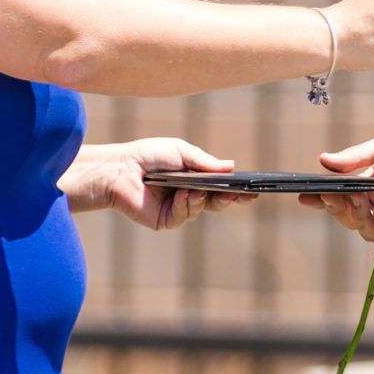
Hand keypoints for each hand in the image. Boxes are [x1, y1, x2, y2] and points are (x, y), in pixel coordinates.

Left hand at [60, 138, 254, 230]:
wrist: (120, 168)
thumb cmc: (148, 155)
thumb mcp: (181, 152)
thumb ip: (205, 162)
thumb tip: (232, 167)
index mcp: (194, 178)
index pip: (220, 186)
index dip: (236, 189)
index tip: (253, 190)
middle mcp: (188, 195)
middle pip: (215, 201)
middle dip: (229, 198)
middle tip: (241, 194)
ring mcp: (177, 209)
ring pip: (201, 208)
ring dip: (202, 198)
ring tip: (200, 189)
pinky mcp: (165, 220)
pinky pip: (183, 215)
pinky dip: (186, 204)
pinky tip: (185, 195)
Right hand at [298, 130, 373, 245]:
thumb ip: (357, 158)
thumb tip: (323, 161)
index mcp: (367, 188)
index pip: (339, 197)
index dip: (320, 197)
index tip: (304, 193)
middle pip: (348, 216)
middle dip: (334, 207)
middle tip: (326, 194)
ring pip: (365, 228)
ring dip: (354, 215)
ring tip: (352, 197)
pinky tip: (373, 214)